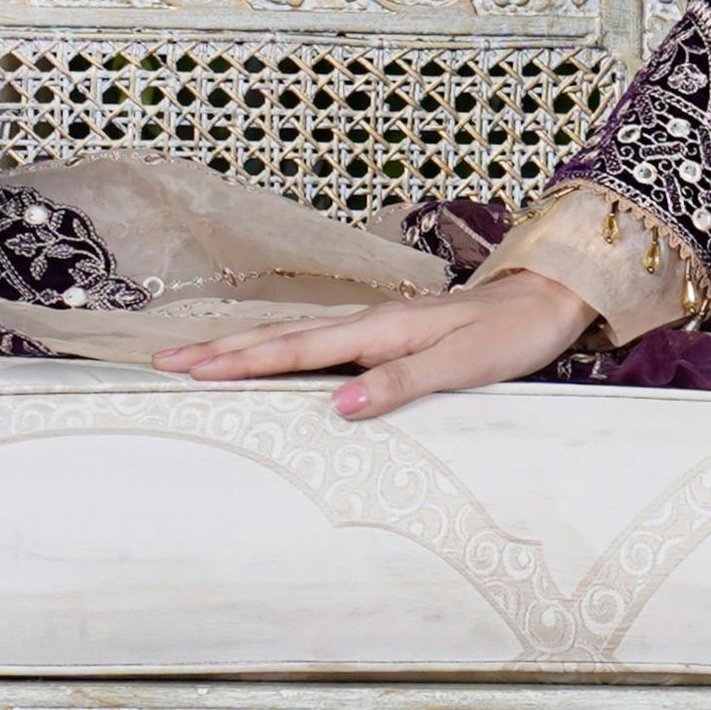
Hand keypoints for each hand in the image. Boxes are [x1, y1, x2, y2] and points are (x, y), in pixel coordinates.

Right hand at [151, 269, 598, 420]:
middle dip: (221, 352)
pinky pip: (319, 343)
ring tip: (198, 358)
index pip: (293, 349)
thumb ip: (401, 384)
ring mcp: (375, 327)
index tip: (187, 370)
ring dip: (244, 348)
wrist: (545, 304)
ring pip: (294, 337)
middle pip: (279, 338)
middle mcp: (368, 324)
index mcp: (377, 330)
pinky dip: (281, 350)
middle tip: (165, 365)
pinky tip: (271, 357)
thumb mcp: (461, 365)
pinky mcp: (388, 334)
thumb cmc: (509, 336)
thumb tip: (340, 405)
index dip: (238, 362)